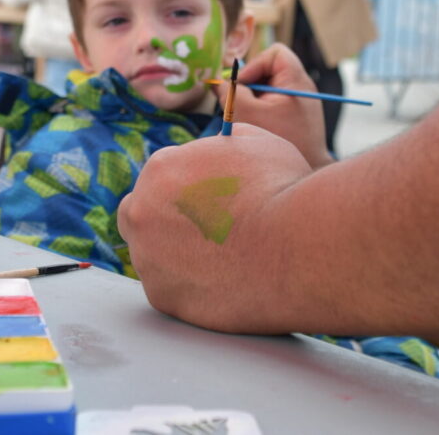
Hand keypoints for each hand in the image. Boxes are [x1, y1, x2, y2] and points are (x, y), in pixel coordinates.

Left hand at [118, 124, 311, 332]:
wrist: (297, 247)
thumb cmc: (282, 190)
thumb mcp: (257, 143)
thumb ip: (226, 142)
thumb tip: (221, 144)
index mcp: (160, 169)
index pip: (160, 178)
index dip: (186, 190)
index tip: (207, 204)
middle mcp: (142, 212)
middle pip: (141, 216)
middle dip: (163, 221)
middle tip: (202, 232)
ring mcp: (149, 258)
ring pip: (154, 258)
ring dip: (178, 258)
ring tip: (224, 261)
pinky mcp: (164, 297)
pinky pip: (171, 291)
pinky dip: (192, 289)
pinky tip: (224, 283)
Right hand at [216, 43, 333, 168]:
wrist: (304, 172)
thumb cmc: (276, 141)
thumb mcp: (246, 113)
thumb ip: (230, 92)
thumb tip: (219, 83)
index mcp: (296, 81)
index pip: (276, 53)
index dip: (255, 64)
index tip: (243, 85)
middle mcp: (302, 89)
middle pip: (270, 71)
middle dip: (249, 84)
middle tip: (239, 102)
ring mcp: (300, 104)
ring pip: (268, 89)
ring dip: (252, 100)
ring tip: (247, 118)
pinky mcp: (296, 118)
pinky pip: (273, 105)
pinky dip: (260, 112)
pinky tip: (256, 128)